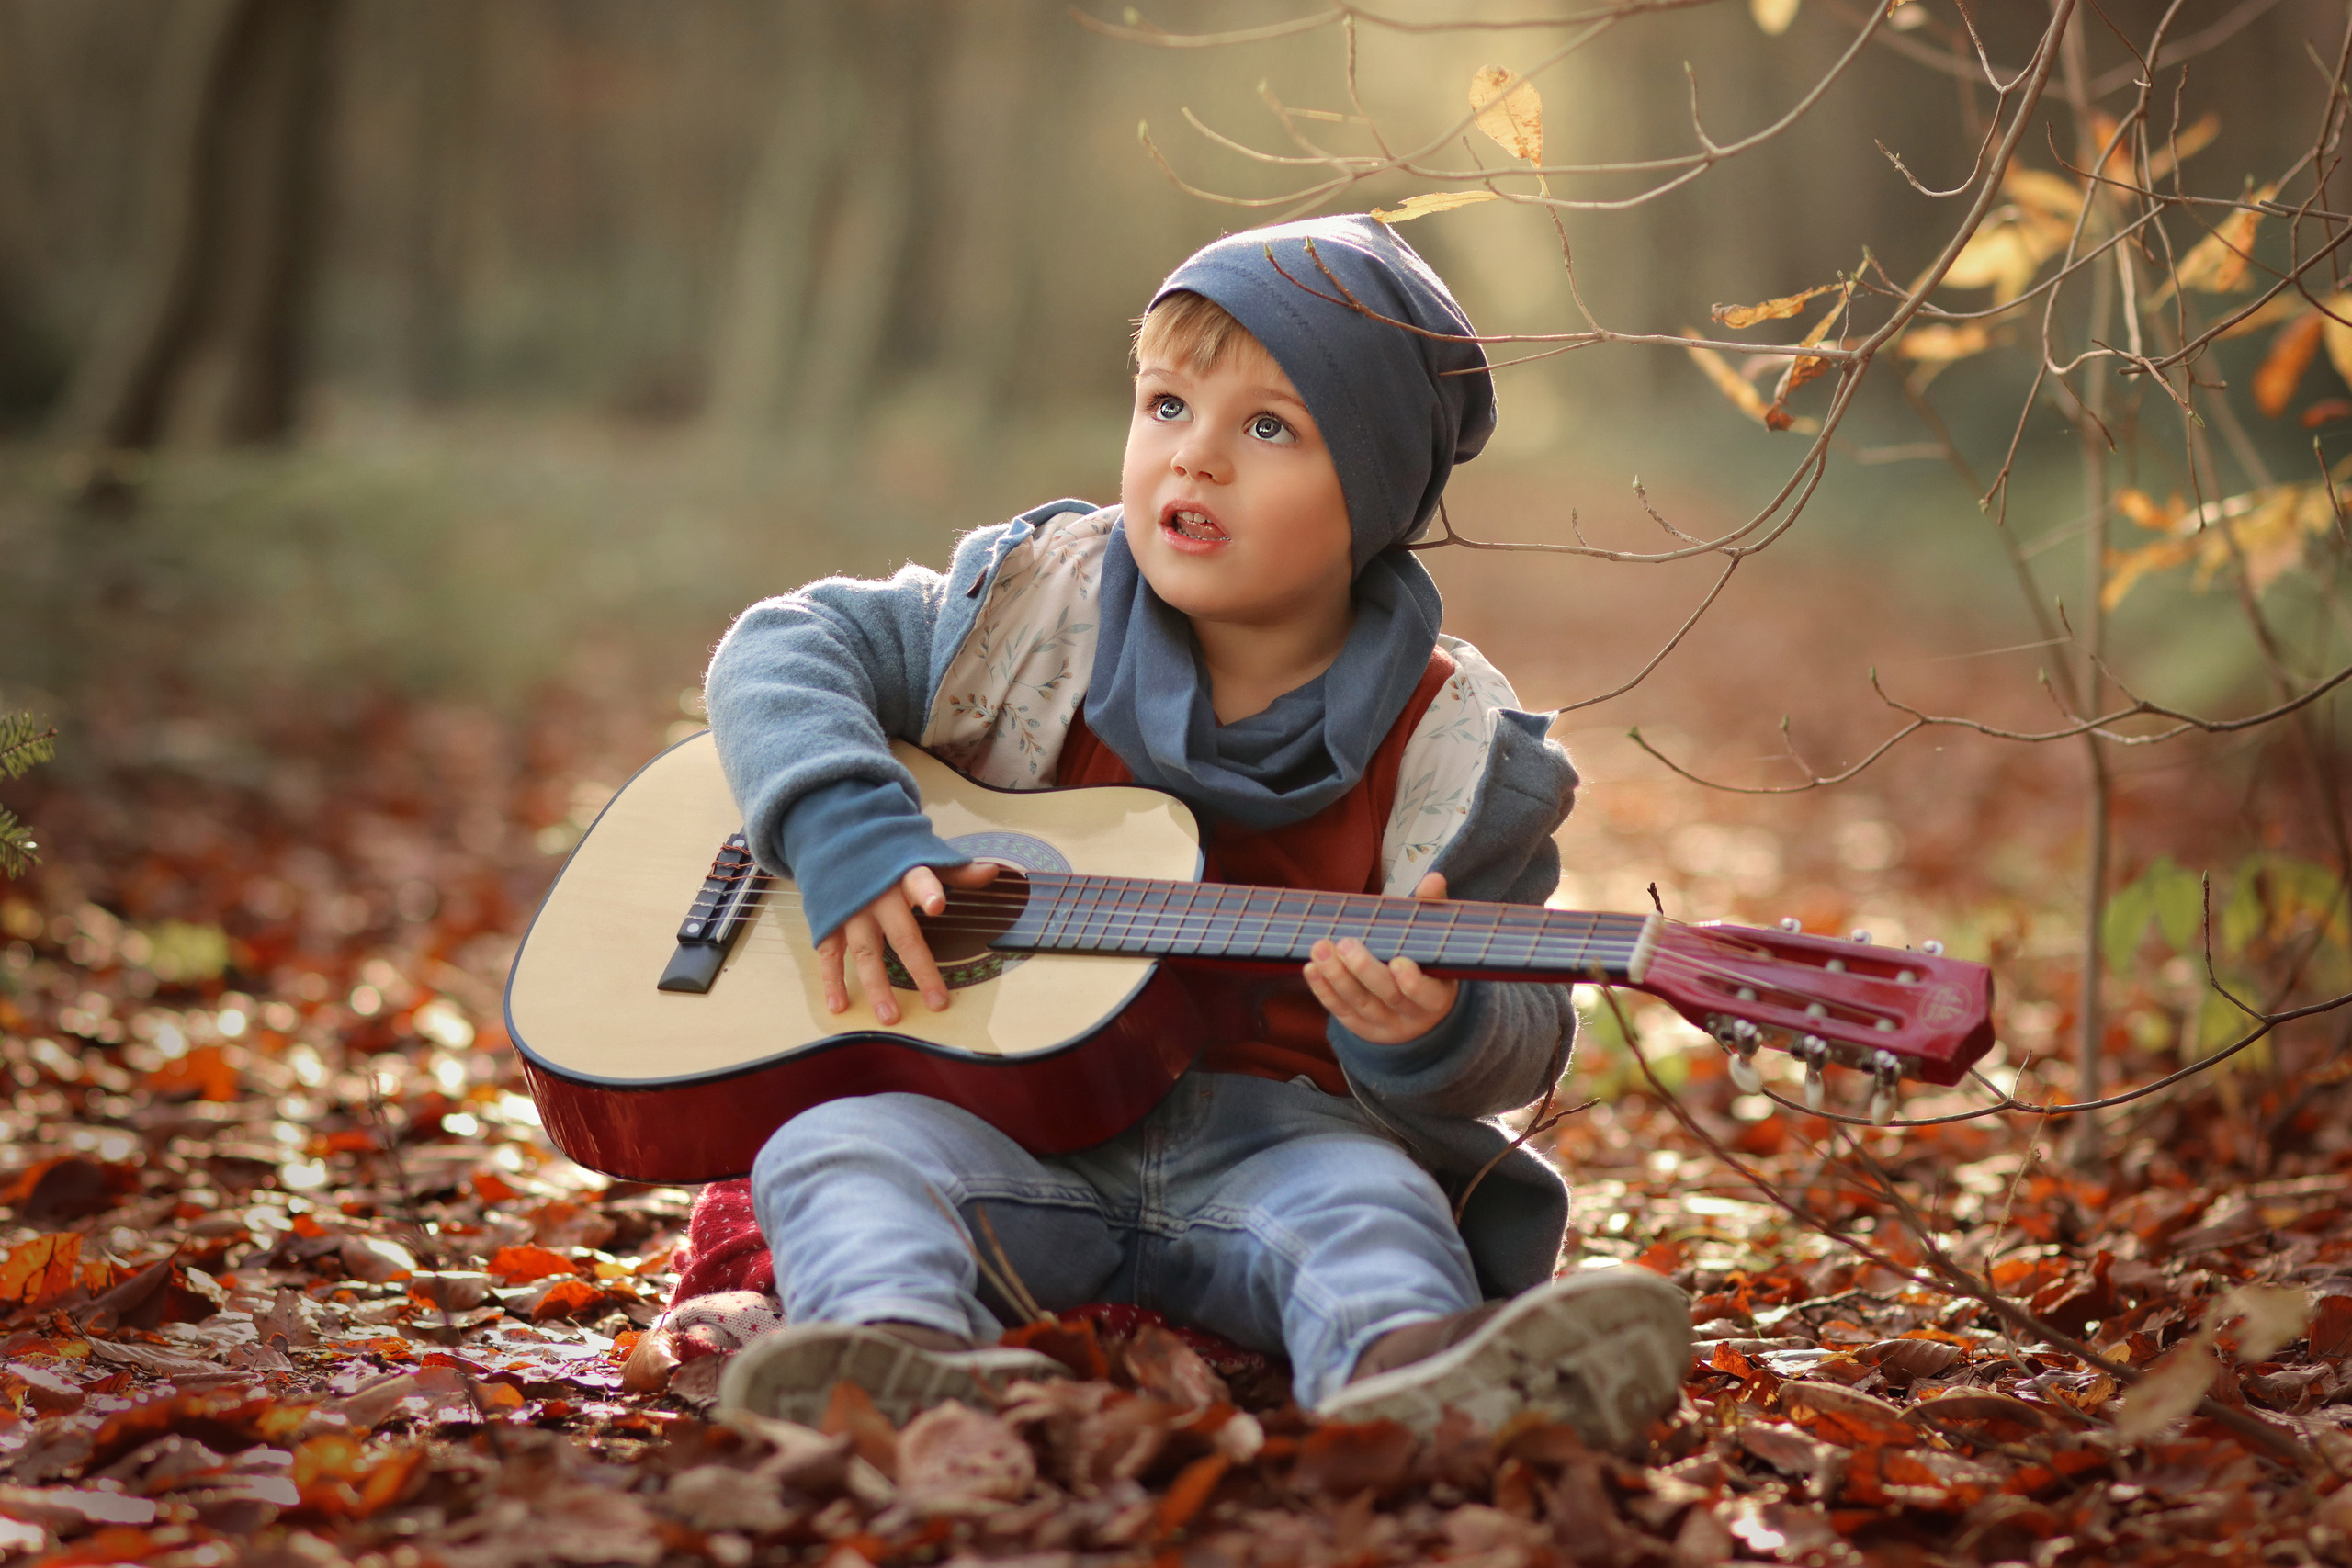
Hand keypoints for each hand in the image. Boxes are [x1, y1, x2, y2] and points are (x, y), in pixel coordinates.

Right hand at [817, 862, 999, 1024]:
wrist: (835, 838)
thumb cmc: (888, 854)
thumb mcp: (921, 853)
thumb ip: (955, 870)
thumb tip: (993, 872)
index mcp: (903, 875)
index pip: (919, 882)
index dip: (928, 892)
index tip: (938, 906)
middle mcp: (877, 895)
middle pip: (901, 935)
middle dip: (920, 969)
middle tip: (937, 1002)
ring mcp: (851, 911)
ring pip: (865, 952)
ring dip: (876, 986)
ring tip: (890, 1017)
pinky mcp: (828, 921)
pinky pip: (830, 954)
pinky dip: (833, 980)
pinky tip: (839, 1006)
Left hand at [1303, 872, 1458, 1045]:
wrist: (1418, 1012)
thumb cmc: (1426, 963)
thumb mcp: (1434, 941)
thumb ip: (1432, 909)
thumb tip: (1433, 878)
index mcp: (1436, 996)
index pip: (1427, 995)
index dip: (1414, 983)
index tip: (1398, 962)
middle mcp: (1411, 1016)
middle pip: (1388, 997)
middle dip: (1365, 971)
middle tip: (1346, 943)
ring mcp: (1383, 1025)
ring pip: (1359, 1004)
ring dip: (1337, 977)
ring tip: (1320, 948)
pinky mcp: (1359, 1027)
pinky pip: (1340, 1010)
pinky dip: (1323, 990)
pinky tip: (1311, 968)